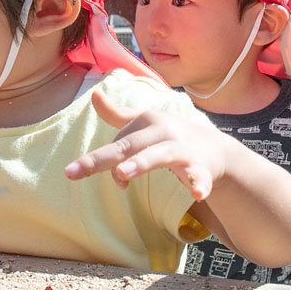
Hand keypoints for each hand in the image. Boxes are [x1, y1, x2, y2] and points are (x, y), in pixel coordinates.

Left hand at [63, 90, 225, 199]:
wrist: (215, 149)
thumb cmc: (170, 137)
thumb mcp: (144, 124)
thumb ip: (117, 114)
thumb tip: (94, 94)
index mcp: (147, 122)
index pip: (119, 144)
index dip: (107, 163)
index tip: (114, 179)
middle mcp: (163, 132)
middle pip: (129, 145)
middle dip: (105, 158)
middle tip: (75, 171)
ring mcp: (183, 149)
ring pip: (158, 155)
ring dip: (141, 163)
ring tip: (123, 174)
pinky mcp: (202, 167)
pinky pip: (199, 177)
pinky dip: (199, 184)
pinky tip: (198, 194)